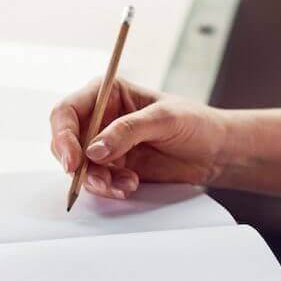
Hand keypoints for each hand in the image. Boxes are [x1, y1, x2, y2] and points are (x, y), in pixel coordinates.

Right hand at [49, 78, 228, 199]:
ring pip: (78, 165)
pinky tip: (129, 185)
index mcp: (106, 93)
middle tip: (98, 180)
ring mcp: (103, 143)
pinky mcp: (112, 166)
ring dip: (97, 180)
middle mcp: (99, 117)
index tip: (73, 161)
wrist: (217, 152)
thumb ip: (127, 131)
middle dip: (77, 164)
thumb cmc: (196, 124)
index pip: (67, 111)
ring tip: (124, 185)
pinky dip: (108, 187)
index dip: (63, 136)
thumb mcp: (164, 119)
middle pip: (65, 141)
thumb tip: (94, 150)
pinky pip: (95, 180)